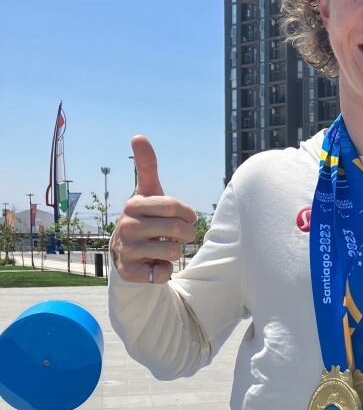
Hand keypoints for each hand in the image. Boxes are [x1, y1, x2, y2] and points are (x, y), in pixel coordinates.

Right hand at [111, 136, 196, 283]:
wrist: (126, 252)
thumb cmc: (146, 216)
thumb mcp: (148, 191)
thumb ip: (146, 166)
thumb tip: (138, 135)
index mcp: (134, 205)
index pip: (174, 206)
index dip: (188, 213)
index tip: (187, 216)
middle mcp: (126, 226)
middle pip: (178, 230)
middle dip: (186, 233)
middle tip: (178, 234)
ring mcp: (126, 250)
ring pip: (173, 252)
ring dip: (175, 251)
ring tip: (161, 247)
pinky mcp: (128, 272)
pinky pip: (162, 274)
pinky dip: (164, 270)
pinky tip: (153, 264)